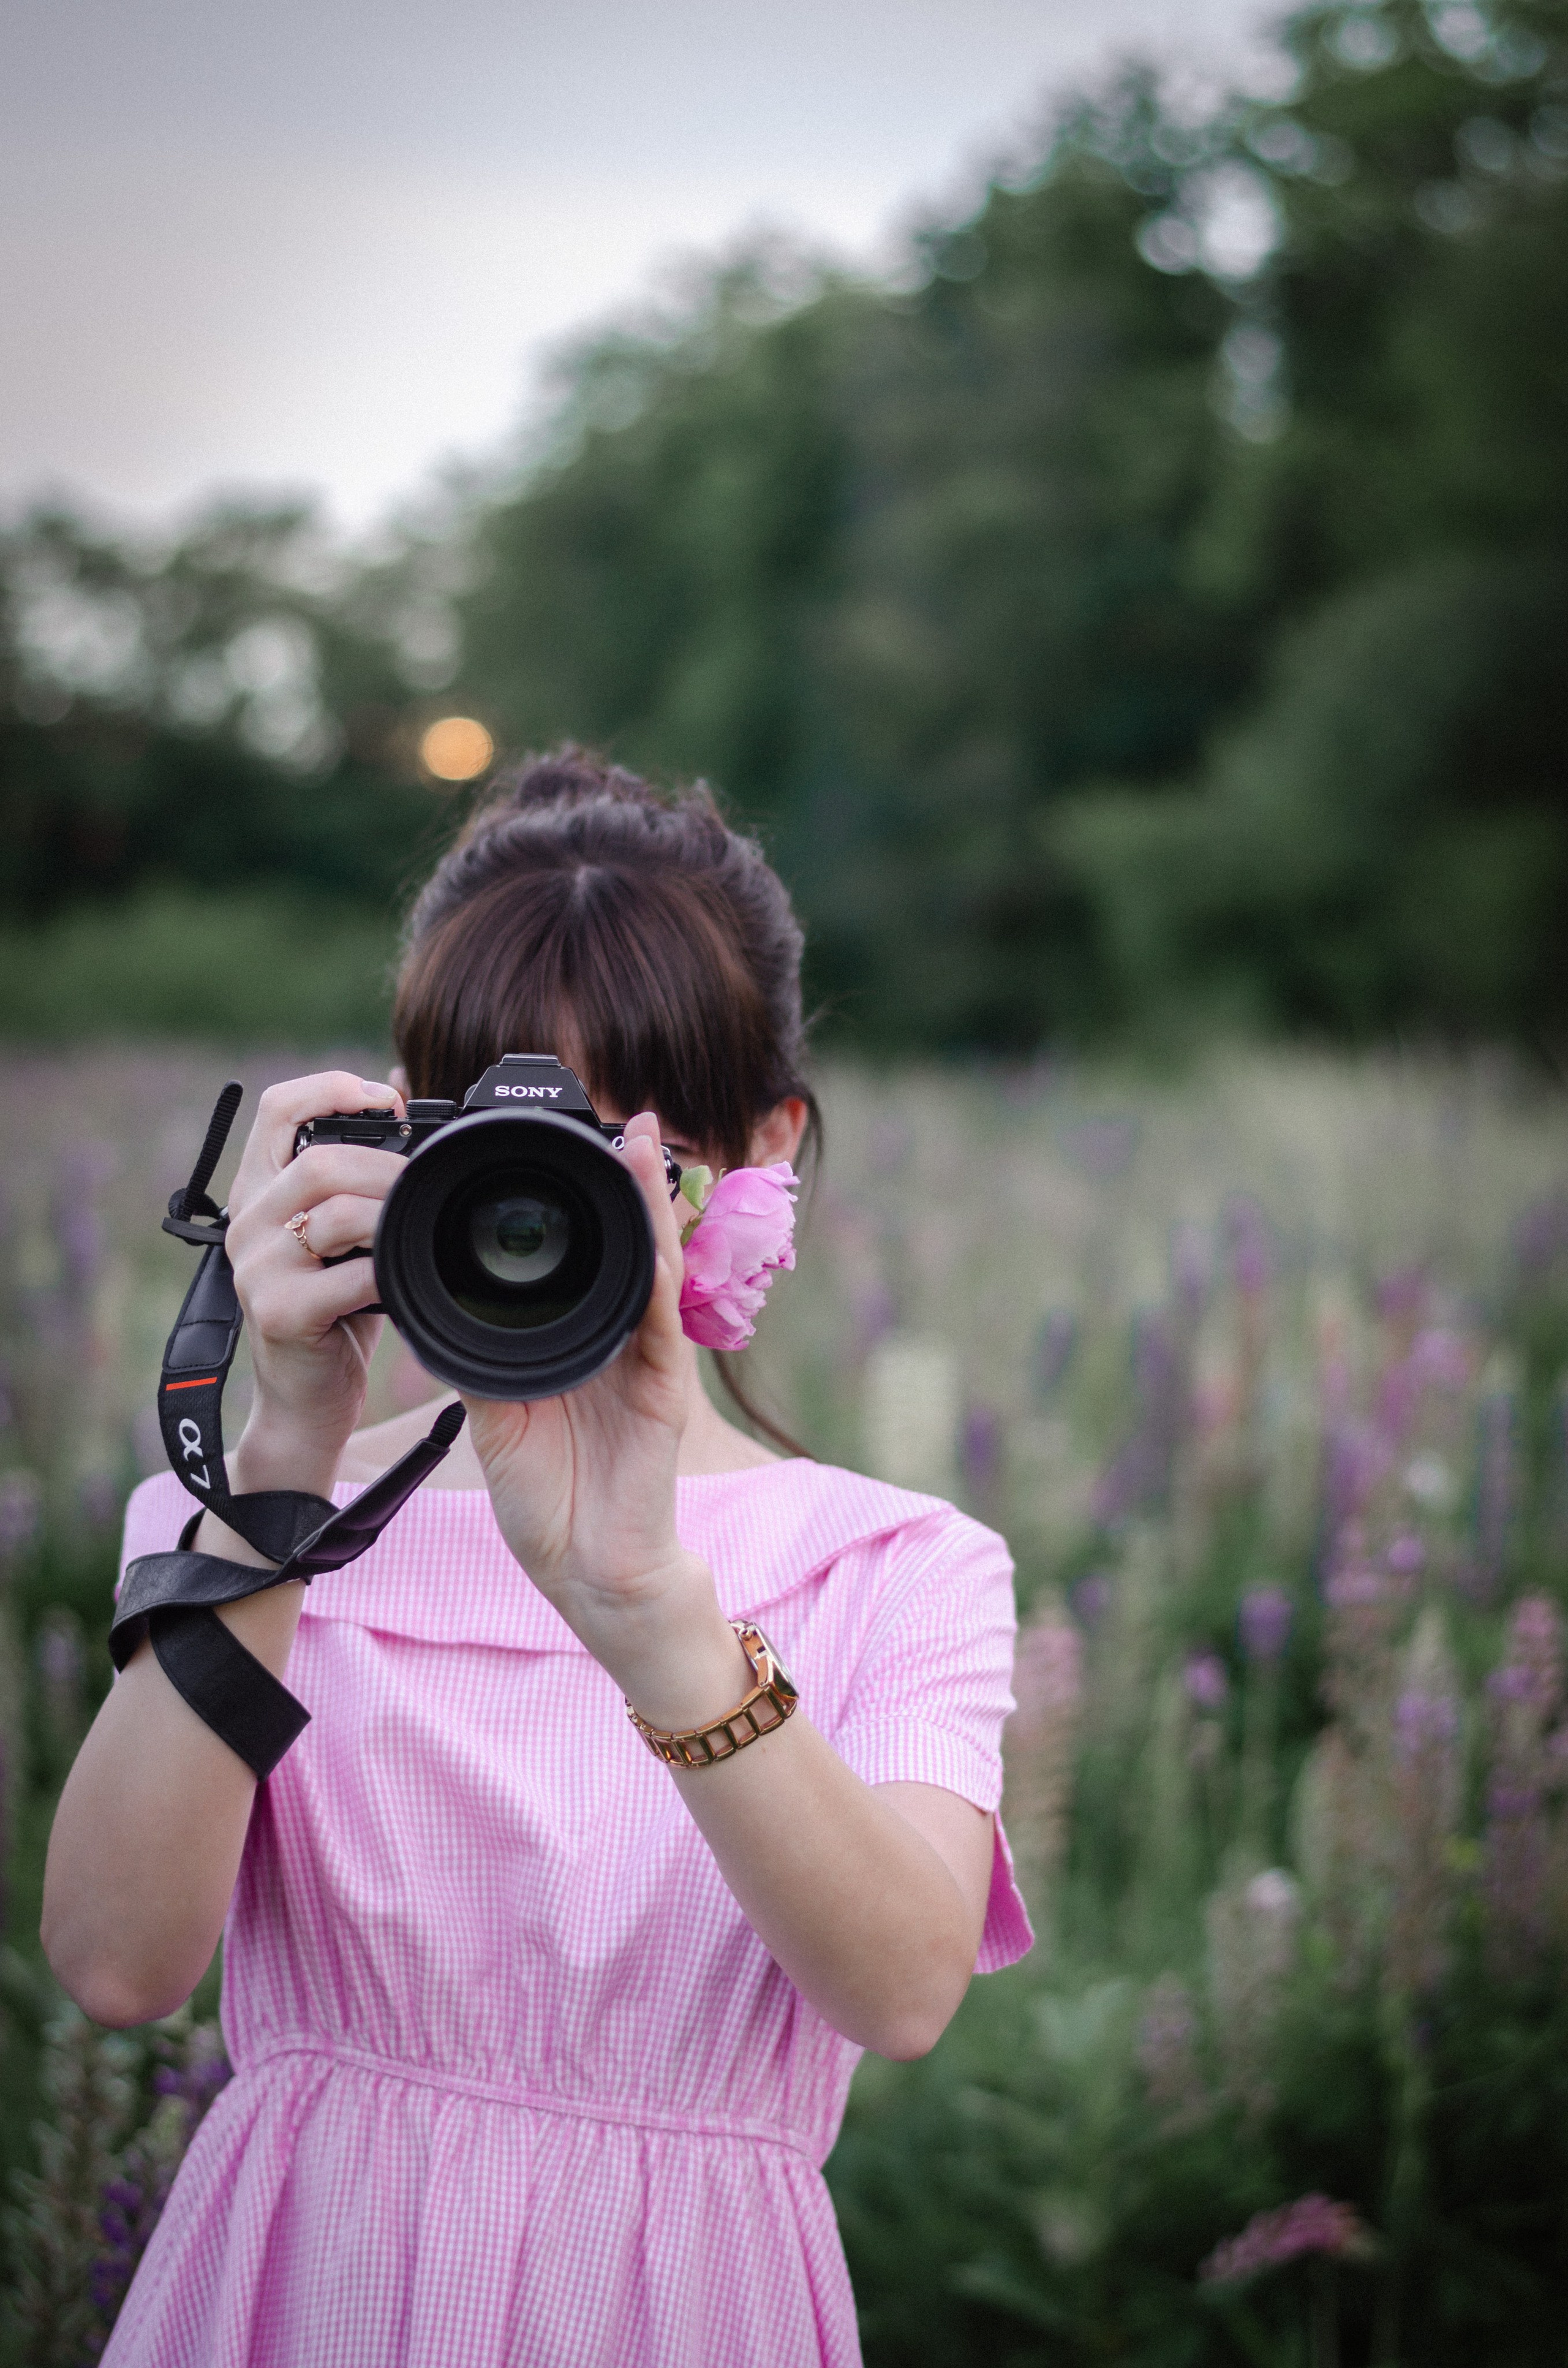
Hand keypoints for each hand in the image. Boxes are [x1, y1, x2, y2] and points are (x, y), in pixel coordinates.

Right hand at [219, 1072, 407, 1498]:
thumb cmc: (333, 1311)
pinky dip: (391, 1273)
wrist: (305, 1400)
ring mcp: (258, 1268)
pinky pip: (350, 1275)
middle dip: (386, 1165)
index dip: (330, 1088)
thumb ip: (356, 1180)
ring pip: (333, 1210)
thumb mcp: (341, 1235)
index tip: (385, 1101)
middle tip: (426, 1184)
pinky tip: (407, 1279)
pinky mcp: (280, 1312)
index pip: (276, 1108)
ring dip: (392, 1214)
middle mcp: (248, 1221)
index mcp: (260, 1191)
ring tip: (421, 1229)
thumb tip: (404, 1100)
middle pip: (318, 1158)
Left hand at [463, 1113, 747, 1724]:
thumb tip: (435, 1304)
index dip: (577, 1199)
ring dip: (649, 1198)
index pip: (581, 1254)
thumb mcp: (497, 1410)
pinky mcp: (664, 1389)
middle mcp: (621, 1338)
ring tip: (642, 1135)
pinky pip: (661, 1316)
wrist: (586, 1572)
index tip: (555, 1146)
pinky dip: (660, 1262)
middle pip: (626, 1243)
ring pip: (652, 1261)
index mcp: (580, 1338)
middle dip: (624, 1176)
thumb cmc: (549, 1496)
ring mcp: (648, 1359)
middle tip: (618, 1111)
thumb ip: (477, 1355)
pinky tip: (655, 1222)